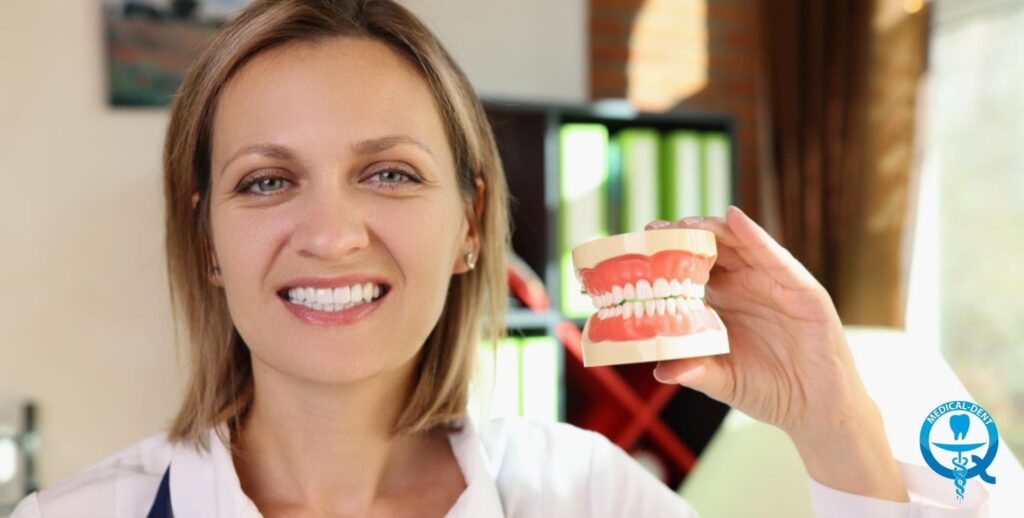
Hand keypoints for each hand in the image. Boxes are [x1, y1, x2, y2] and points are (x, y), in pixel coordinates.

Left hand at [647, 206, 864, 432]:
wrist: (816, 411)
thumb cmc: (770, 392)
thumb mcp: (724, 381)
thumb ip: (695, 372)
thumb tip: (660, 370)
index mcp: (726, 302)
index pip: (693, 269)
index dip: (669, 255)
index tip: (641, 246)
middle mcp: (749, 287)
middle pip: (714, 250)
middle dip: (685, 235)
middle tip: (654, 229)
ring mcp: (776, 285)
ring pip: (742, 246)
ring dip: (715, 230)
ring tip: (687, 221)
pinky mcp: (804, 292)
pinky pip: (777, 259)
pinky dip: (756, 237)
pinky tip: (736, 220)